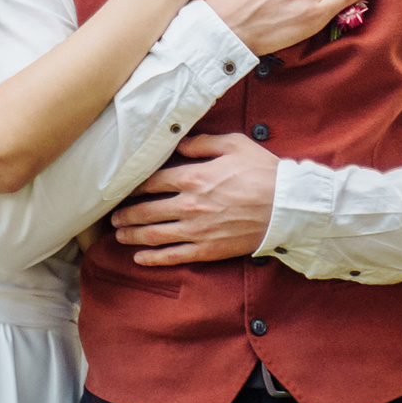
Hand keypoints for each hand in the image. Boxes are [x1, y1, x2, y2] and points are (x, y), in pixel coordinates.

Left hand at [110, 133, 276, 264]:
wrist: (288, 207)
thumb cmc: (264, 173)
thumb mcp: (234, 144)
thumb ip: (202, 143)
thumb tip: (180, 143)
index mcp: (193, 177)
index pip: (152, 182)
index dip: (134, 187)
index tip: (123, 190)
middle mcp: (189, 204)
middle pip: (146, 210)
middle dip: (126, 214)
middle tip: (113, 217)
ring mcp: (197, 230)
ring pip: (154, 235)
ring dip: (133, 236)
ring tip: (120, 235)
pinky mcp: (208, 249)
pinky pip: (174, 256)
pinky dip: (153, 259)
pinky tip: (140, 259)